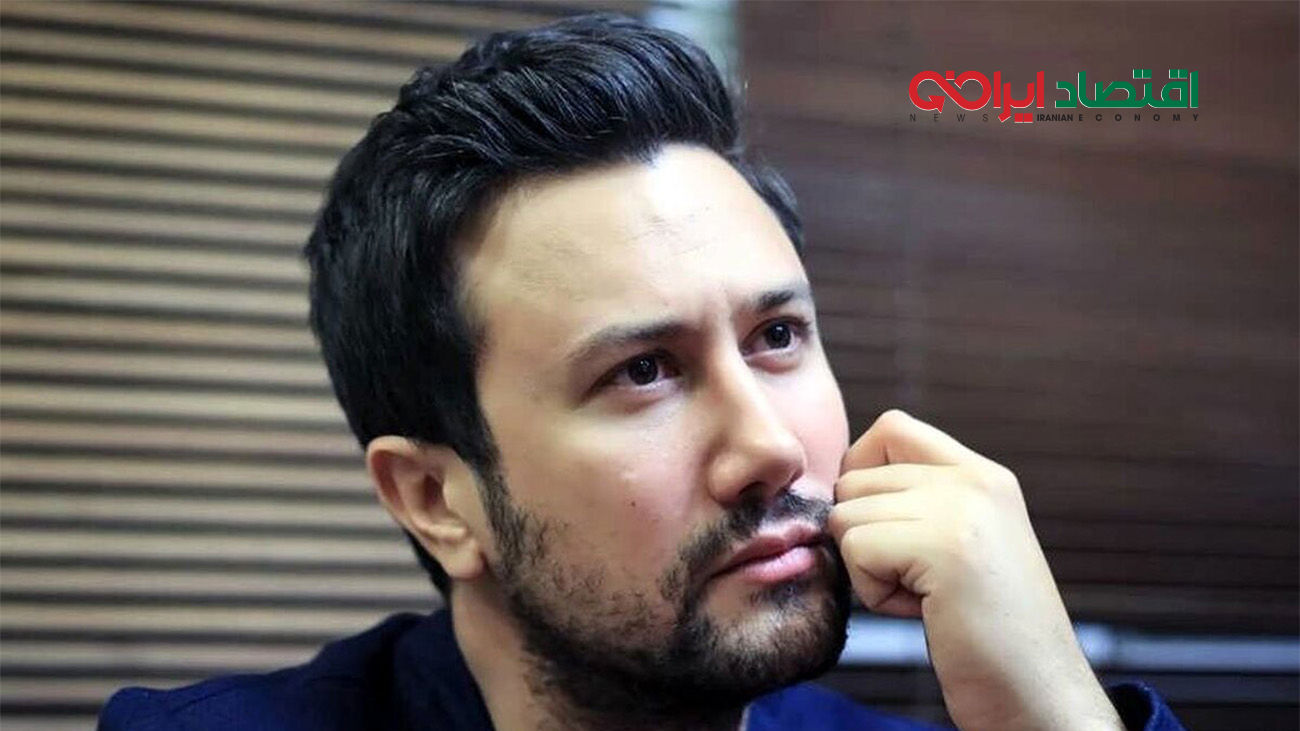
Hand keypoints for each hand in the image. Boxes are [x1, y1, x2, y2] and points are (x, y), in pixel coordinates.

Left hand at [828, 410, 1122, 730]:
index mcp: (984, 476)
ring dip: (869, 570)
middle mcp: (977, 480)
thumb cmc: (988, 635)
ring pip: (847, 515)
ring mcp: (962, 509)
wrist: (1039, 696)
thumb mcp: (961, 546)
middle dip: (866, 538)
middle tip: (920, 582)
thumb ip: (918, 503)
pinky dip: (874, 593)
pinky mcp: (944, 547)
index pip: (891, 428)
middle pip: (854, 477)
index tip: (884, 528)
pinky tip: (926, 612)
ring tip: (928, 598)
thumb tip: (838, 482)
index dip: (862, 473)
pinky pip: (854, 549)